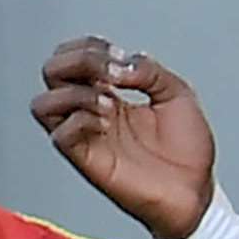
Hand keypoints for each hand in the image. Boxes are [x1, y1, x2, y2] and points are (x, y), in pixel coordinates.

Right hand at [33, 37, 218, 238]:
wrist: (195, 192)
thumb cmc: (188, 152)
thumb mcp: (177, 93)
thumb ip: (147, 70)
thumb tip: (119, 64)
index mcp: (110, 91)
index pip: (75, 54)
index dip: (92, 46)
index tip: (123, 58)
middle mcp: (91, 110)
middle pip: (52, 71)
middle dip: (78, 60)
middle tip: (110, 74)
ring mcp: (86, 135)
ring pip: (43, 103)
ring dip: (75, 93)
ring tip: (109, 104)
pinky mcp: (86, 160)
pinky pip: (59, 134)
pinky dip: (80, 120)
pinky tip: (106, 124)